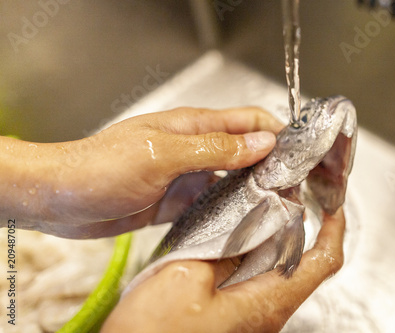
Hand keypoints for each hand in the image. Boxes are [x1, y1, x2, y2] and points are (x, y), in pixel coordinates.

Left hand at [0, 107, 282, 237]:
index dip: (277, 133)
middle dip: (272, 166)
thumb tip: (262, 142)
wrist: (60, 198)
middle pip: (245, 152)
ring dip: (253, 192)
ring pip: (232, 181)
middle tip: (294, 191)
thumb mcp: (162, 154)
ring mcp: (187, 176)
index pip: (248, 120)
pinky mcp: (177, 202)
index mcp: (194, 126)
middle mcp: (195, 149)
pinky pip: (212, 205)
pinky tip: (243, 226)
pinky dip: (229, 213)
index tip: (300, 155)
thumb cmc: (101, 167)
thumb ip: (214, 149)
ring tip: (276, 211)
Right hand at [102, 209, 344, 332]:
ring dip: (269, 240)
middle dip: (296, 227)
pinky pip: (251, 283)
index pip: (322, 262)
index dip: (334, 229)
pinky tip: (226, 240)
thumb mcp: (186, 279)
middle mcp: (266, 315)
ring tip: (253, 210)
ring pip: (274, 273)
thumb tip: (244, 231)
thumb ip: (221, 250)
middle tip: (282, 196)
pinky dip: (248, 256)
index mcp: (266, 305)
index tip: (332, 205)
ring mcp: (249, 320)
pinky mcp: (231, 320)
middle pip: (299, 265)